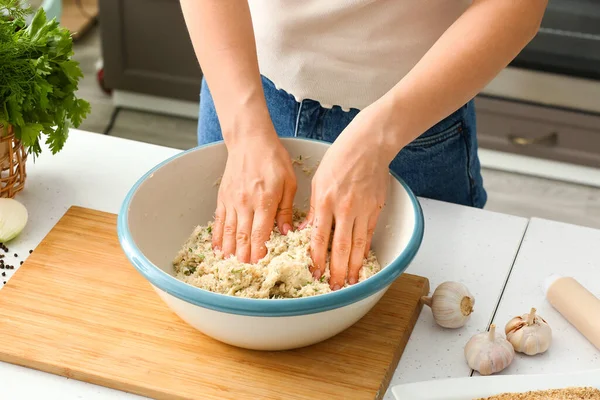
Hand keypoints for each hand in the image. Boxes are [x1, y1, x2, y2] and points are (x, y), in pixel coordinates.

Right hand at [212, 131, 296, 262]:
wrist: (250, 141)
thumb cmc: (274, 160)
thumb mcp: (289, 183)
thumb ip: (286, 209)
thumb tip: (286, 232)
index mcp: (265, 200)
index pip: (261, 232)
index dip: (259, 251)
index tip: (260, 265)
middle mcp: (246, 202)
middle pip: (243, 236)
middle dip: (244, 256)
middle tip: (246, 272)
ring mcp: (232, 201)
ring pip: (230, 231)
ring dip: (230, 250)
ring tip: (231, 266)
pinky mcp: (223, 198)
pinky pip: (219, 221)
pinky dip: (218, 236)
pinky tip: (219, 249)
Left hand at [303, 108, 395, 289]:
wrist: (369, 144)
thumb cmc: (340, 158)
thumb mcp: (319, 180)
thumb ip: (314, 208)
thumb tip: (307, 230)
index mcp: (326, 200)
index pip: (320, 237)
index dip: (317, 258)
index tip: (315, 272)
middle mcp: (344, 208)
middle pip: (340, 246)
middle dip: (336, 270)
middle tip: (334, 287)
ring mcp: (362, 209)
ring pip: (357, 245)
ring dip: (353, 266)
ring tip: (349, 282)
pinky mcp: (375, 208)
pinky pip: (368, 235)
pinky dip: (364, 251)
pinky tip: (361, 262)